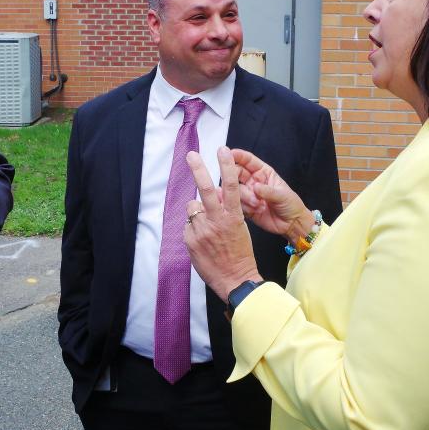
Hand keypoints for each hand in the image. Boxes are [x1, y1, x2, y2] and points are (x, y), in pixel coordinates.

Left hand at [183, 147, 260, 300]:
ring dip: (196, 212)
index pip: (231, 186)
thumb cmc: (240, 254)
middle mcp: (217, 221)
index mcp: (233, 217)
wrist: (235, 279)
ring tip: (206, 228)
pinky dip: (192, 229)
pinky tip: (202, 241)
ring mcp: (202, 230)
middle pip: (206, 189)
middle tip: (191, 155)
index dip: (226, 166)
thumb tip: (211, 200)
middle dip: (198, 169)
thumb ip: (226, 212)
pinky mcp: (190, 240)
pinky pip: (187, 225)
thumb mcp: (240, 228)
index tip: (223, 150)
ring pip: (192, 208)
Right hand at [230, 148, 312, 238]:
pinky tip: (256, 210)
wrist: (291, 224)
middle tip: (236, 183)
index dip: (238, 156)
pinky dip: (245, 207)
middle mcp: (253, 181)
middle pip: (236, 173)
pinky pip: (237, 204)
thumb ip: (268, 191)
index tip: (230, 154)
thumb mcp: (282, 195)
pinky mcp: (245, 207)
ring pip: (237, 190)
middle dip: (234, 177)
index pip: (248, 161)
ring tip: (258, 204)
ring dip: (245, 197)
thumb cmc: (291, 204)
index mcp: (264, 173)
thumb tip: (255, 187)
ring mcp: (248, 194)